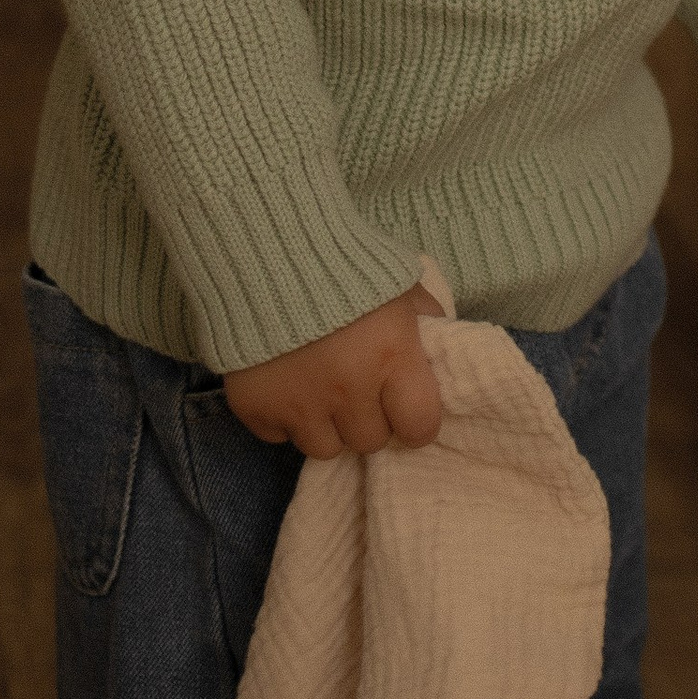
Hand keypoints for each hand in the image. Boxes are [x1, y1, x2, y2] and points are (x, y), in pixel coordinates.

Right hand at [223, 286, 442, 456]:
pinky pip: (278, 437)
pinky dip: (283, 419)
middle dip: (368, 419)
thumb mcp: (399, 284)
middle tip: (358, 389)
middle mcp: (349, 391)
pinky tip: (285, 387)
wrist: (266, 250)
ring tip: (321, 392)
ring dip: (327, 425)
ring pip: (325, 448)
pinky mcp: (256, 410)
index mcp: (392, 359)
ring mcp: (299, 405)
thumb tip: (440, 349)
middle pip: (370, 441)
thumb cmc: (344, 264)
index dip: (415, 420)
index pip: (419, 427)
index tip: (405, 407)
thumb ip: (425, 319)